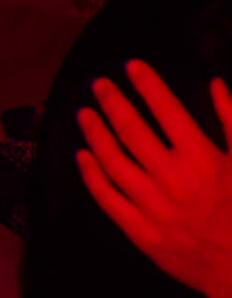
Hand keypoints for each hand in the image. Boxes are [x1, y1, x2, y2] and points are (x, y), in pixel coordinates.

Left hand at [78, 62, 231, 297]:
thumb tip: (215, 83)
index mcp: (203, 161)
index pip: (168, 111)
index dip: (148, 84)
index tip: (131, 66)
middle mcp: (173, 180)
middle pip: (131, 130)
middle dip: (113, 102)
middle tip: (99, 84)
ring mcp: (153, 207)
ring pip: (112, 161)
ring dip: (95, 133)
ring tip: (84, 113)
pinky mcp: (141, 232)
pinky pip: (107, 198)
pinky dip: (91, 175)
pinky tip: (82, 156)